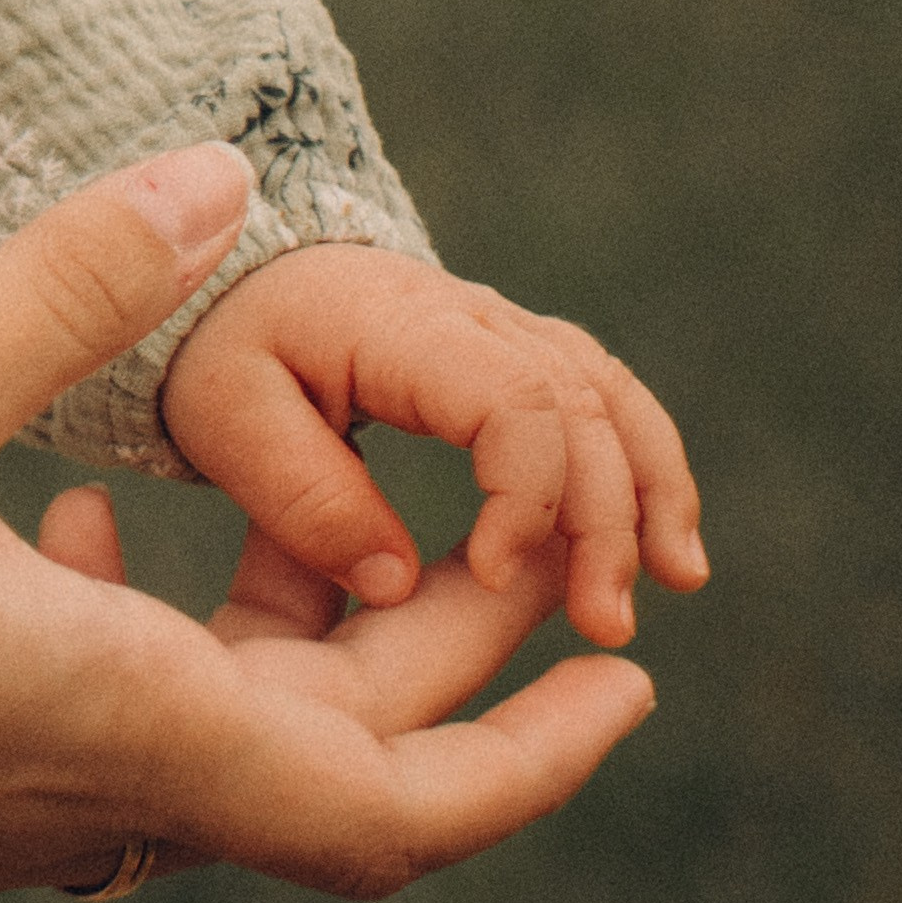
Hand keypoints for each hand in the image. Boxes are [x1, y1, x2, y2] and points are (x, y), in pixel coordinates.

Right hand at [0, 143, 660, 902]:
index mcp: (112, 727)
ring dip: (288, 640)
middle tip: (496, 516)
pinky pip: (96, 738)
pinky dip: (153, 640)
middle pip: (323, 762)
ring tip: (311, 508)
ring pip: (210, 750)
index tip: (635, 676)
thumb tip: (229, 167)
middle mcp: (75, 804)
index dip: (535, 755)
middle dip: (432, 647)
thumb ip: (69, 281)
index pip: (392, 804)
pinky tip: (79, 517)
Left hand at [159, 246, 707, 647]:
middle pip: (584, 406)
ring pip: (615, 399)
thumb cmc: (225, 350)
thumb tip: (389, 582)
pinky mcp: (523, 359)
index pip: (513, 399)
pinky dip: (644, 472)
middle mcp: (475, 317)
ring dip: (653, 493)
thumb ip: (301, 495)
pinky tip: (658, 549)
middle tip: (609, 623)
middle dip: (610, 520)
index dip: (525, 492)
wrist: (241, 279)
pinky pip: (607, 404)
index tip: (493, 577)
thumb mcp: (225, 418)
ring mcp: (510, 331)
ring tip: (676, 584)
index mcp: (400, 326)